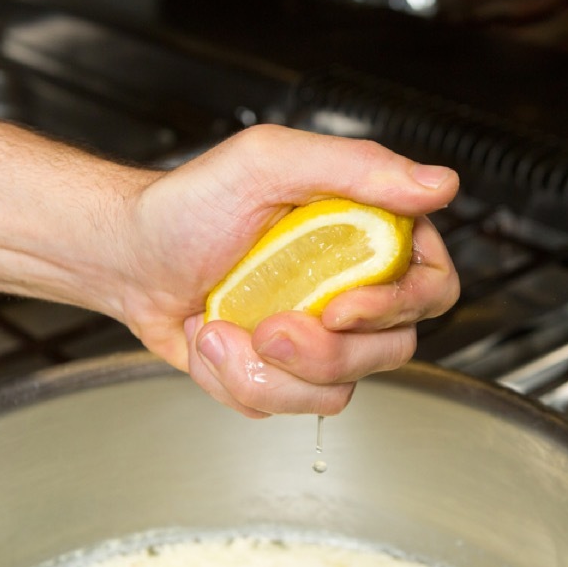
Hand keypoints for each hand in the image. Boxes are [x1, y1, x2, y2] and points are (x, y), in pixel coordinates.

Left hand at [115, 125, 460, 417]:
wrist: (128, 258)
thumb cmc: (189, 205)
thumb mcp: (268, 162)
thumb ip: (357, 167)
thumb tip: (438, 185)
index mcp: (367, 234)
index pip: (431, 286)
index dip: (396, 308)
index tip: (339, 306)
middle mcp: (352, 289)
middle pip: (391, 350)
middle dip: (322, 351)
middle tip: (266, 325)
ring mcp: (318, 338)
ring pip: (338, 389)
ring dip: (268, 370)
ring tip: (221, 328)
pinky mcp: (282, 373)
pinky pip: (287, 404)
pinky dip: (239, 381)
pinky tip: (214, 342)